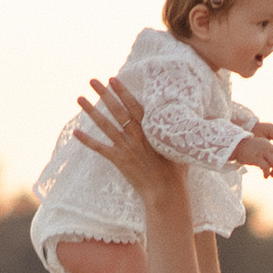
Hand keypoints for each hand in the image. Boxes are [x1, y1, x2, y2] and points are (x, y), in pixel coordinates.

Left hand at [72, 75, 183, 201]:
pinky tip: (75, 132)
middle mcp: (136, 135)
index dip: (122, 92)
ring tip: (80, 98)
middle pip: (117, 110)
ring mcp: (126, 147)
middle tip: (92, 80)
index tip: (112, 79)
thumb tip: (196, 117)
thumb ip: (180, 130)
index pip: (134, 105)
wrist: (167, 192)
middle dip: (104, 94)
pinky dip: (87, 141)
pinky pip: (100, 148)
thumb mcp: (181, 146)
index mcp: (151, 130)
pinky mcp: (119, 160)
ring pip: (105, 125)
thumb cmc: (177, 171)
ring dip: (91, 111)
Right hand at [232, 123, 272, 175]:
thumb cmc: (247, 149)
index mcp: (269, 145)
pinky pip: (266, 167)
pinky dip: (267, 173)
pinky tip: (265, 176)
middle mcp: (267, 147)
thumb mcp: (260, 148)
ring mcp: (261, 152)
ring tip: (271, 175)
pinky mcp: (255, 158)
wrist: (235, 146)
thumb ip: (269, 152)